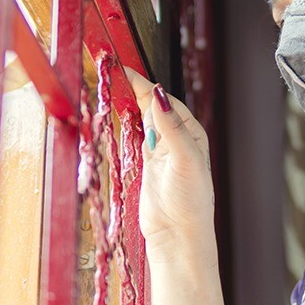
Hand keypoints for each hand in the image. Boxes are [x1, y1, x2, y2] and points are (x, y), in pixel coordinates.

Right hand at [125, 68, 213, 258]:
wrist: (178, 234)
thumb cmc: (191, 201)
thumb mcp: (185, 159)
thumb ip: (171, 128)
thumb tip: (158, 97)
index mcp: (191, 132)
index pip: (165, 100)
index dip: (145, 84)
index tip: (126, 70)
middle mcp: (177, 138)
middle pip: (152, 105)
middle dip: (135, 88)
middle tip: (113, 71)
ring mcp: (160, 150)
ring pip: (142, 118)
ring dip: (129, 102)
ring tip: (113, 84)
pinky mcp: (146, 164)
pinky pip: (135, 135)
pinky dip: (126, 122)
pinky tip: (119, 112)